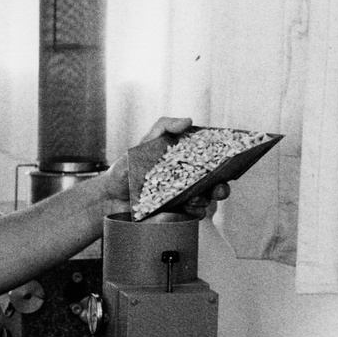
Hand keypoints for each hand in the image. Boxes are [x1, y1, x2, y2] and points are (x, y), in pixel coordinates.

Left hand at [103, 116, 229, 218]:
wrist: (109, 196)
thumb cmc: (127, 167)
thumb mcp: (144, 142)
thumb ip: (164, 127)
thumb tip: (188, 121)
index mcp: (186, 161)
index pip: (212, 161)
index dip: (225, 162)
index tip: (228, 163)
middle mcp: (188, 180)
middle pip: (215, 184)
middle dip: (222, 187)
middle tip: (219, 188)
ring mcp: (183, 199)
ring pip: (206, 201)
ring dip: (206, 200)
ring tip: (195, 199)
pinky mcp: (175, 215)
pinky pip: (192, 215)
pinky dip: (192, 213)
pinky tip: (185, 209)